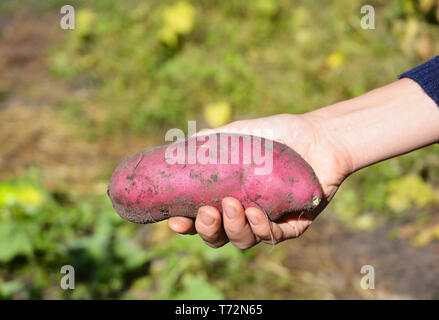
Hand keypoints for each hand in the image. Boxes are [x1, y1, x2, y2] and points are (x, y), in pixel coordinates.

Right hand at [167, 113, 353, 248]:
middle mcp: (245, 215)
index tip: (175, 221)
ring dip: (234, 227)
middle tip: (207, 213)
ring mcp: (268, 222)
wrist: (316, 136)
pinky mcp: (293, 226)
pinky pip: (273, 236)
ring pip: (244, 240)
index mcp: (228, 199)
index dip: (187, 226)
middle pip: (220, 237)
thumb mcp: (236, 135)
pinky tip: (256, 213)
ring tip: (231, 206)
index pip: (202, 220)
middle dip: (209, 230)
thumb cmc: (275, 136)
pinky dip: (261, 228)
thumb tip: (174, 149)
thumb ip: (208, 142)